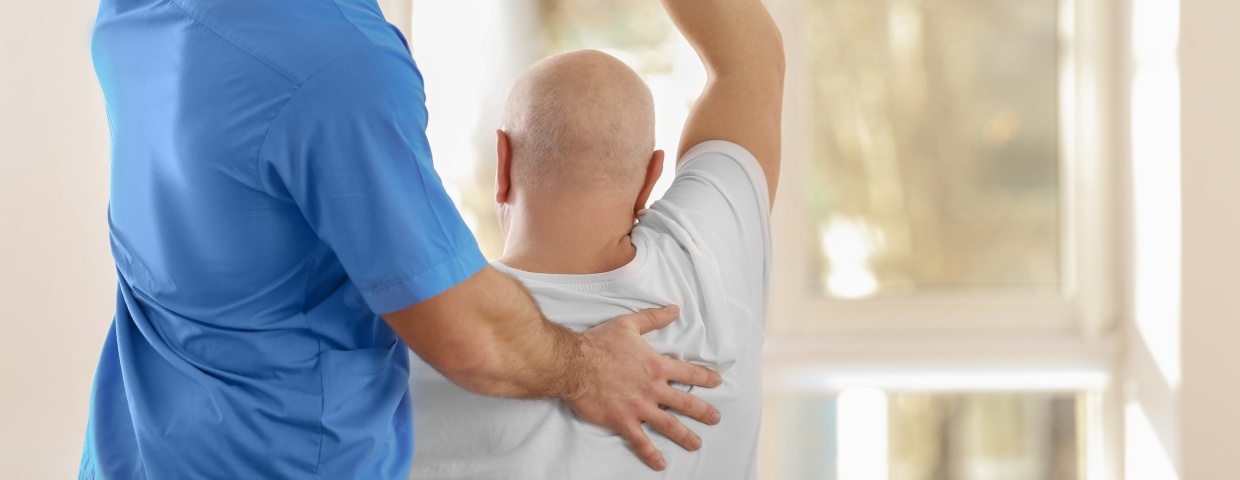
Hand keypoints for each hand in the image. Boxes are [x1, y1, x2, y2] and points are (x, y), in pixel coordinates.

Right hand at [562, 305, 723, 470]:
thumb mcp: (628, 325)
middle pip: (685, 403)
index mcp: (656, 365)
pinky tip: (661, 464)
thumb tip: (674, 309)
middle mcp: (653, 389)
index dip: (705, 377)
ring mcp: (639, 407)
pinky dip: (651, 454)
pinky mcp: (623, 421)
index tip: (717, 382)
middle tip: (715, 419)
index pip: (688, 372)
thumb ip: (653, 318)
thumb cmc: (599, 343)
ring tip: (696, 443)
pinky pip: (641, 441)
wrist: (574, 364)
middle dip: (703, 412)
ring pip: (669, 425)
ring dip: (686, 436)